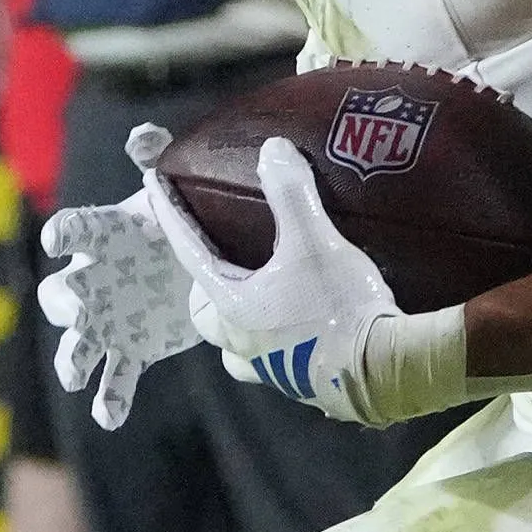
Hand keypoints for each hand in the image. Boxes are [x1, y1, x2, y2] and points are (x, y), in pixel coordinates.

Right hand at [37, 125, 200, 429]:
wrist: (197, 263)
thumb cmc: (176, 217)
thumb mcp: (169, 187)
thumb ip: (155, 157)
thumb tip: (143, 136)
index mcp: (106, 238)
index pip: (77, 231)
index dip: (64, 234)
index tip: (56, 239)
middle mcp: (95, 282)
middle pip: (63, 296)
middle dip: (65, 303)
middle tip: (77, 308)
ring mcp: (108, 321)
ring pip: (78, 345)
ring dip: (74, 359)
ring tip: (76, 374)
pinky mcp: (130, 350)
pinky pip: (115, 379)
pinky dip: (109, 399)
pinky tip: (109, 418)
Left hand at [151, 136, 460, 426]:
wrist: (380, 371)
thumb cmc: (337, 307)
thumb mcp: (315, 243)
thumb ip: (292, 196)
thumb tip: (272, 150)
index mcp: (232, 305)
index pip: (190, 252)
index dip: (172, 216)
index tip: (151, 186)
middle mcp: (240, 342)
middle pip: (204, 312)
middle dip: (206, 287)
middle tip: (223, 261)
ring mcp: (269, 368)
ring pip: (233, 344)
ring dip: (238, 320)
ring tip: (262, 295)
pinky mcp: (299, 382)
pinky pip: (271, 359)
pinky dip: (274, 339)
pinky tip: (300, 326)